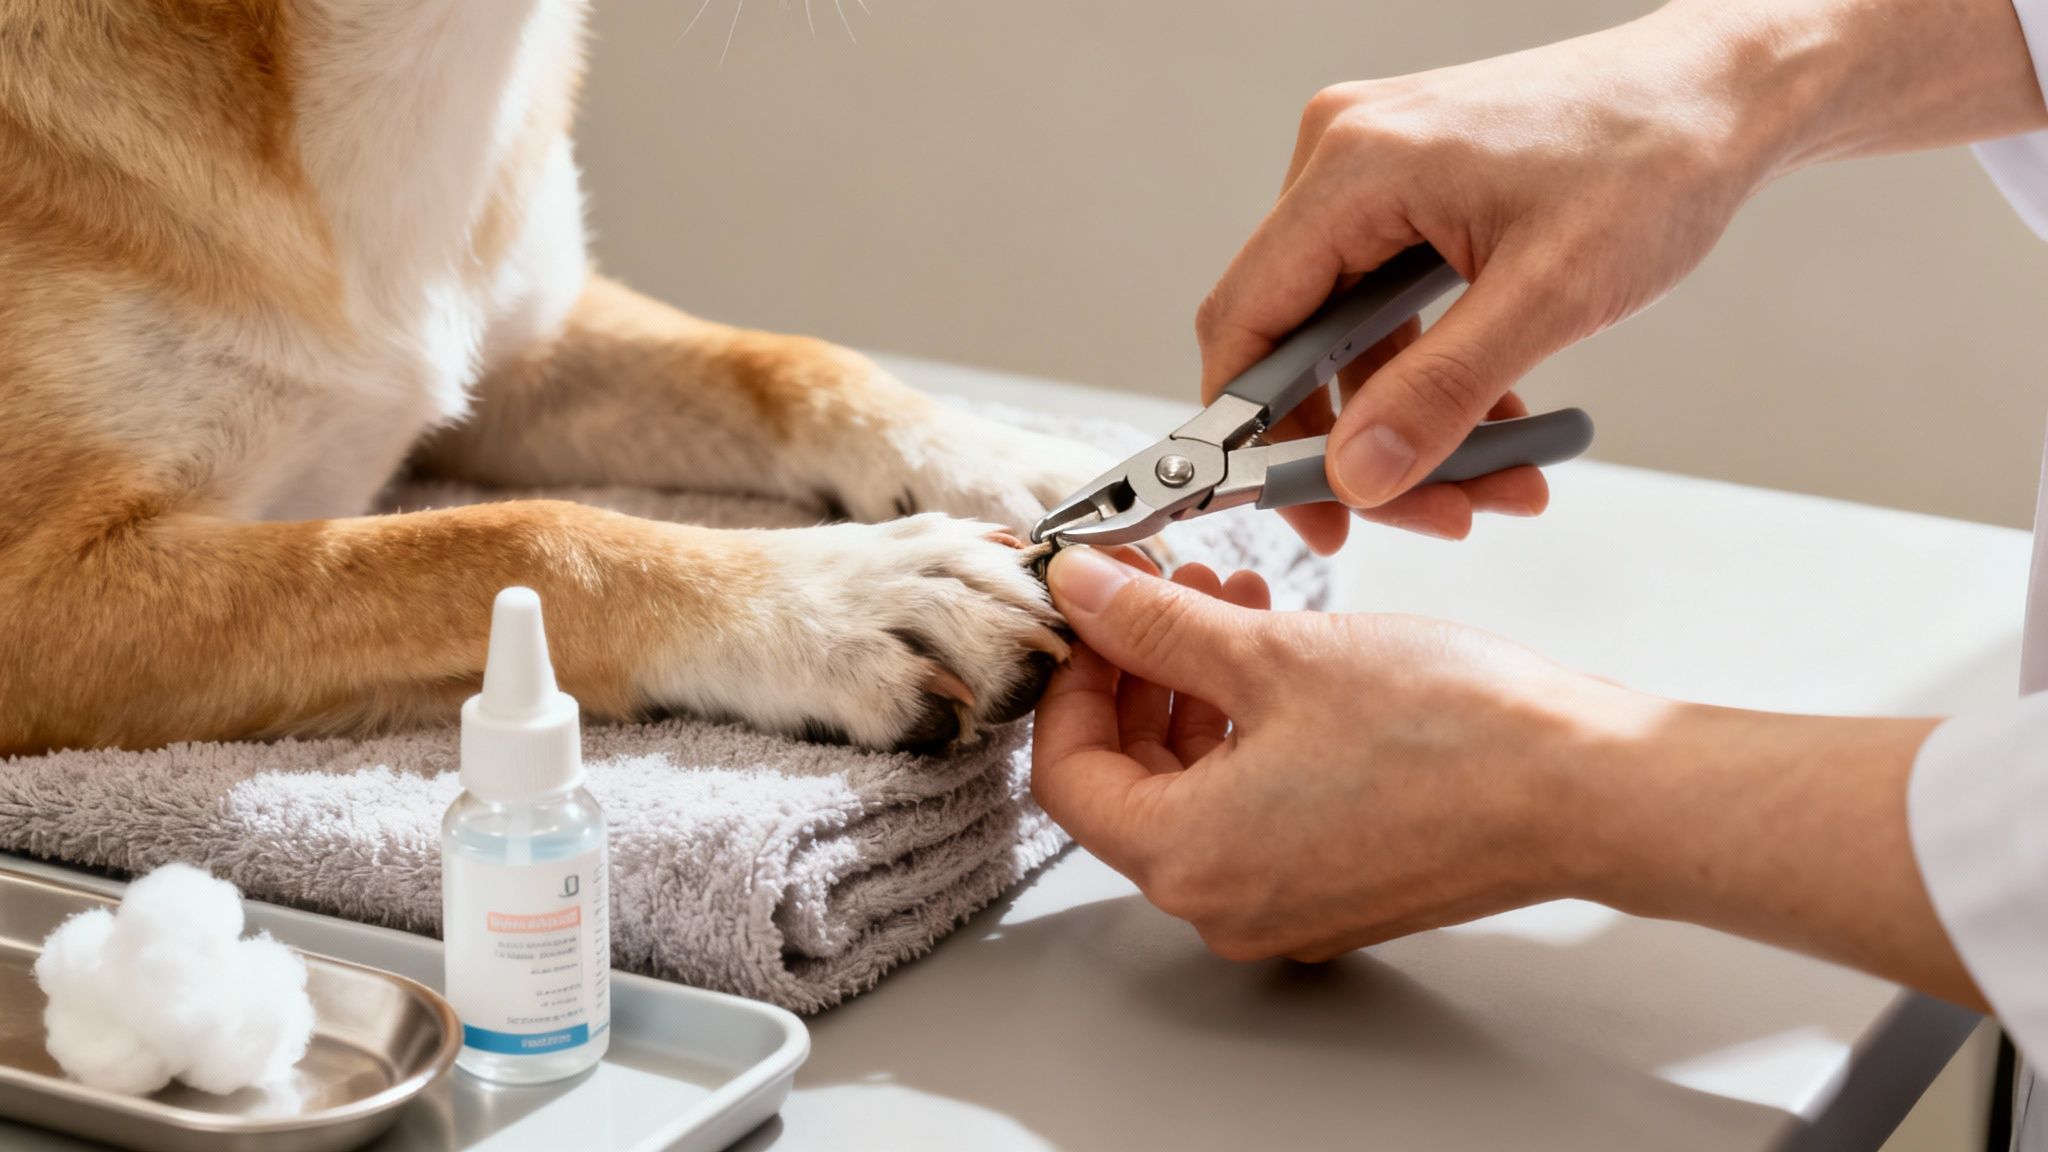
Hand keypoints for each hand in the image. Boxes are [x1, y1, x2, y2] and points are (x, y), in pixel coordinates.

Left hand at [1030, 546, 1599, 958]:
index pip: (1065, 776)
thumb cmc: (1449, 731)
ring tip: (1237, 600)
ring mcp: (1286, 906)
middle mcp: (1227, 906)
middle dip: (1139, 676)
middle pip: (1130, 785)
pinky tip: (1286, 659)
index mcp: (1190, 862)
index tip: (1094, 614)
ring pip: (1197, 792)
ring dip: (1198, 694)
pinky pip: (1258, 813)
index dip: (1069, 683)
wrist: (1588, 789)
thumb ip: (1154, 624)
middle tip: (1167, 589)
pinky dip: (1253, 736)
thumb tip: (1079, 590)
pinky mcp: (1340, 889)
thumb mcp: (1273, 652)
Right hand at [1195, 0, 2047, 551]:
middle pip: (1297, 344)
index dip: (1255, 432)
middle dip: (1362, 445)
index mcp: (1353, 167)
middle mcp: (1342, 162)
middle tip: (1429, 515)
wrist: (1723, 93)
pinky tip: (1504, 426)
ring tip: (1500, 484)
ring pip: (1351, 345)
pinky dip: (1437, 381)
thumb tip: (1357, 477)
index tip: (1307, 511)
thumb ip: (1442, 392)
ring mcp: (1372, 180)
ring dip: (1414, 426)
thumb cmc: (1655, 158)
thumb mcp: (1552, 294)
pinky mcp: (1408, 201)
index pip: (1247, 320)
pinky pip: (1391, 319)